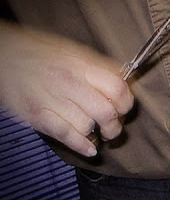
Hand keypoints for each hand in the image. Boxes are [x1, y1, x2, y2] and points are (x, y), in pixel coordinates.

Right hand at [0, 22, 133, 156]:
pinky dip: (81, 146)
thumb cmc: (38, 50)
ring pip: (88, 126)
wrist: (2, 53)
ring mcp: (52, 100)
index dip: (126, 102)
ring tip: (97, 133)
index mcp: (82, 65)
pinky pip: (66, 135)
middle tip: (113, 126)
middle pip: (106, 112)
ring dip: (97, 134)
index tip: (124, 107)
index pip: (118, 88)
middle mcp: (70, 82)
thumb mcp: (73, 50)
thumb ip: (98, 67)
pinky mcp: (37, 115)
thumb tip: (123, 80)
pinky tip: (90, 149)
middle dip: (115, 125)